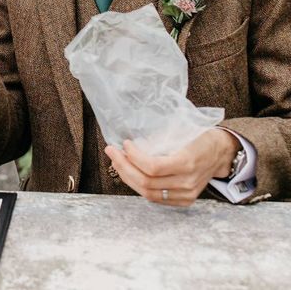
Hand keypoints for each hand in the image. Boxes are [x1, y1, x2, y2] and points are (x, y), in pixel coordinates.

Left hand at [105, 128, 240, 206]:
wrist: (221, 153)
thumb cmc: (199, 137)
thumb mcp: (181, 131)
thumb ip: (158, 140)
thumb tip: (130, 143)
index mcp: (187, 162)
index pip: (152, 167)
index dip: (134, 157)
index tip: (125, 144)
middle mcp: (187, 182)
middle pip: (146, 182)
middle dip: (123, 166)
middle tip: (111, 151)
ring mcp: (186, 194)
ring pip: (148, 193)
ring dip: (128, 177)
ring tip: (117, 162)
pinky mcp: (184, 200)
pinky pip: (156, 198)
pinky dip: (139, 186)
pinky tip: (130, 173)